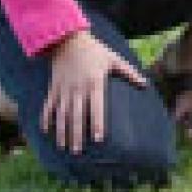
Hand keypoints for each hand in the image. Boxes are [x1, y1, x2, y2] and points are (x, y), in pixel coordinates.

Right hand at [41, 30, 146, 154]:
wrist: (67, 38)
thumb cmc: (94, 50)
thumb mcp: (113, 59)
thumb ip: (129, 73)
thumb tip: (146, 85)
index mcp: (94, 82)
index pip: (97, 107)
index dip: (98, 123)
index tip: (99, 140)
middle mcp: (78, 88)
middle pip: (77, 115)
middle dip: (77, 134)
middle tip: (78, 153)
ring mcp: (64, 89)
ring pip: (61, 114)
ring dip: (61, 131)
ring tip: (63, 148)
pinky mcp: (53, 87)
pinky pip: (48, 105)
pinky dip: (46, 118)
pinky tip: (45, 131)